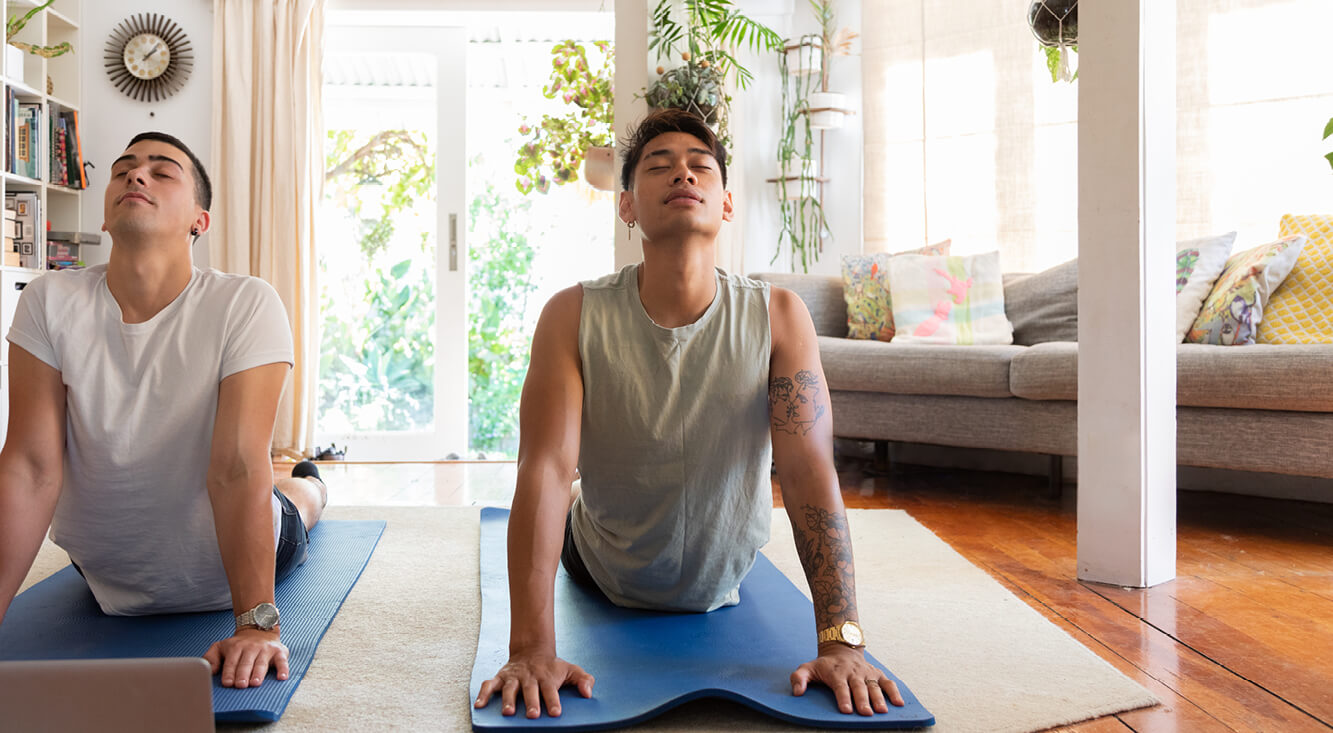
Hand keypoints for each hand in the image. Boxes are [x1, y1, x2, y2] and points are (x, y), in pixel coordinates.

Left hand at [203, 627, 289, 687]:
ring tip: (255, 683)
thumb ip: (210, 658)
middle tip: (240, 685)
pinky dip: (283, 669)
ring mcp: (266, 649)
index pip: (231, 662)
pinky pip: (282, 661)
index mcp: (236, 647)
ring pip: (261, 663)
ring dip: (258, 673)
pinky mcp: (279, 652)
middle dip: (243, 674)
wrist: (259, 629)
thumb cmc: (238, 645)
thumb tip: (207, 671)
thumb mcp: (220, 647)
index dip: (229, 672)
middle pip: (246, 663)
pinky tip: (281, 677)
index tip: (227, 682)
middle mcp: (251, 648)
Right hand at [474, 650, 593, 718]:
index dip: (553, 701)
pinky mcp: (500, 677)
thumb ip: (583, 680)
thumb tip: (588, 693)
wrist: (532, 650)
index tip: (556, 712)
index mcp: (547, 677)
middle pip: (530, 690)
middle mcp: (529, 677)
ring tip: (508, 712)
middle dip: (531, 702)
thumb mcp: (571, 669)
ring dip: (509, 700)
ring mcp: (514, 677)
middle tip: (533, 715)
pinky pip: (489, 685)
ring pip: (510, 688)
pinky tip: (480, 705)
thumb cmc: (553, 666)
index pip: (551, 690)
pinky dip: (483, 694)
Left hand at [790, 642, 904, 714]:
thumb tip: (797, 692)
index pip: (840, 686)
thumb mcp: (807, 668)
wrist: (841, 648)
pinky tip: (899, 703)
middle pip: (859, 687)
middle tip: (866, 713)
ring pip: (874, 685)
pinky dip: (894, 691)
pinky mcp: (876, 673)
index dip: (843, 698)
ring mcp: (866, 672)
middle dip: (863, 700)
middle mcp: (853, 672)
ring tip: (883, 711)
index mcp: (836, 672)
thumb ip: (799, 678)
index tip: (845, 710)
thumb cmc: (823, 665)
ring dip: (879, 698)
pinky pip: (887, 682)